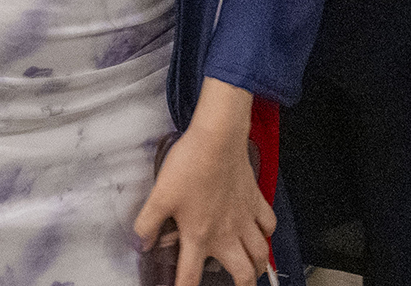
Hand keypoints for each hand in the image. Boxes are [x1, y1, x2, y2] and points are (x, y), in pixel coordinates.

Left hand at [133, 80, 274, 285]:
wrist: (217, 139)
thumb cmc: (190, 165)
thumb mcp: (159, 196)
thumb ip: (147, 224)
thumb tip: (141, 243)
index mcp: (199, 236)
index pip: (190, 276)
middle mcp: (226, 233)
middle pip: (243, 274)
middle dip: (242, 285)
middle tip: (236, 285)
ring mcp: (244, 218)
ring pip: (261, 253)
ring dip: (258, 265)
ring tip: (252, 268)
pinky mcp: (255, 200)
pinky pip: (269, 224)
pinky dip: (267, 233)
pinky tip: (261, 232)